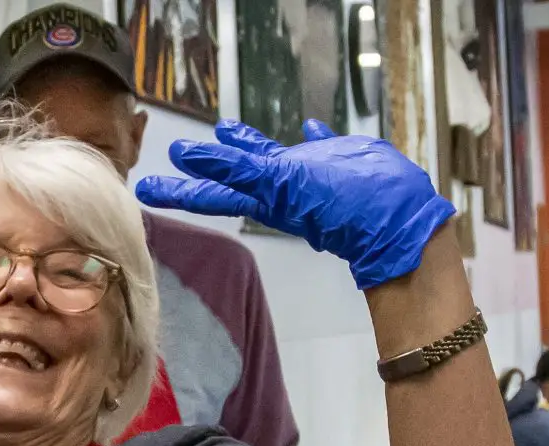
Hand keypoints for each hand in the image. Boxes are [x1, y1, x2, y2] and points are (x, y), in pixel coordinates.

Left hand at [136, 119, 454, 289]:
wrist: (396, 216)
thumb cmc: (339, 204)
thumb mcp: (282, 183)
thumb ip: (237, 168)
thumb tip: (191, 156)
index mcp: (263, 194)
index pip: (213, 190)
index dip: (183, 186)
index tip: (152, 185)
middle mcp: (279, 185)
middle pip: (232, 172)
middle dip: (206, 164)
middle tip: (176, 153)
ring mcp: (307, 174)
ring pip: (270, 155)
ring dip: (247, 143)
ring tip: (226, 126)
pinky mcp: (336, 162)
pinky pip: (317, 146)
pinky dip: (312, 137)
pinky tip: (309, 126)